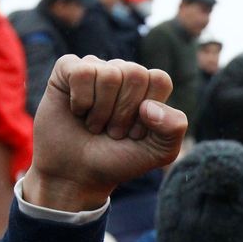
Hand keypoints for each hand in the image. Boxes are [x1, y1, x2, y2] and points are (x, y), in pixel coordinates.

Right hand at [23, 55, 184, 211]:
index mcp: (149, 86)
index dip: (149, 112)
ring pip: (109, 74)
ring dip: (101, 111)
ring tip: (96, 125)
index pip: (159, 80)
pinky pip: (81, 72)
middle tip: (114, 131)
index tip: (136, 133)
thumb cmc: (119, 159)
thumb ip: (174, 128)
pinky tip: (78, 111)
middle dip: (124, 113)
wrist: (78, 173)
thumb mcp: (159, 152)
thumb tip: (148, 106)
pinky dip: (81, 100)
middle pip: (135, 74)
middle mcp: (123, 71)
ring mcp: (96, 68)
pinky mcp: (68, 69)